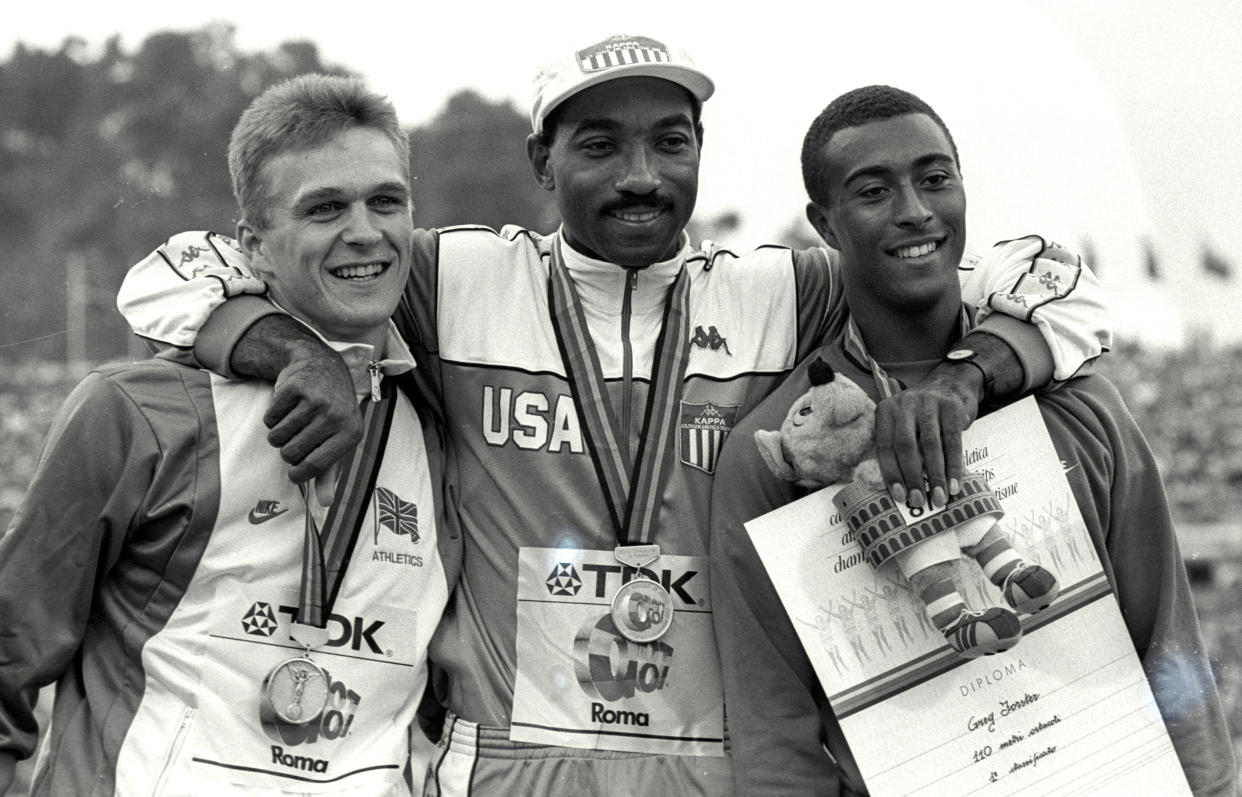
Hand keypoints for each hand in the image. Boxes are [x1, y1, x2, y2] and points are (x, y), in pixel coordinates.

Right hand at [263, 344, 361, 482]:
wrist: (324, 368)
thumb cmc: (332, 411)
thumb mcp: (337, 440)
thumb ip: (329, 472)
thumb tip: (325, 504)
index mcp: (351, 433)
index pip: (315, 467)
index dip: (298, 474)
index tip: (293, 474)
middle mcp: (336, 416)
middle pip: (291, 453)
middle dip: (287, 451)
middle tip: (295, 439)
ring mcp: (316, 400)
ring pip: (277, 437)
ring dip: (278, 435)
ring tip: (292, 422)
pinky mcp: (295, 387)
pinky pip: (269, 418)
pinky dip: (272, 417)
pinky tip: (286, 407)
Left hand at [872, 364, 981, 509]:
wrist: (951, 384)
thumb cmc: (923, 416)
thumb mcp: (904, 425)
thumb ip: (899, 449)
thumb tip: (902, 489)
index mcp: (886, 411)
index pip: (884, 446)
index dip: (891, 473)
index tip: (899, 496)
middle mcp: (905, 404)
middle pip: (905, 446)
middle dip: (912, 477)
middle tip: (918, 501)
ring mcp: (929, 403)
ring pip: (930, 445)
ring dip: (935, 476)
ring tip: (939, 498)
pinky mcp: (952, 407)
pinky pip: (952, 442)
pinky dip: (954, 466)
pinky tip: (954, 485)